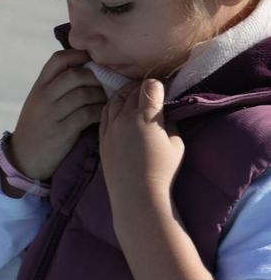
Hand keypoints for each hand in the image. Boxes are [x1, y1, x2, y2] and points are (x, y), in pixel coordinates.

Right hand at [9, 49, 105, 182]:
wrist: (24, 159)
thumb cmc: (37, 127)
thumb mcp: (38, 102)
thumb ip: (55, 85)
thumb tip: (85, 67)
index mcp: (39, 86)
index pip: (58, 59)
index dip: (78, 55)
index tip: (93, 60)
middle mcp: (44, 97)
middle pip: (76, 74)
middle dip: (96, 77)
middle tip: (105, 84)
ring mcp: (52, 114)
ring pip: (84, 94)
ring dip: (100, 95)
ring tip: (105, 100)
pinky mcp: (62, 131)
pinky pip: (87, 114)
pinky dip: (99, 111)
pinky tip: (102, 114)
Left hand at [98, 78, 183, 214]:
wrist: (137, 194)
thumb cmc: (162, 171)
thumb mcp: (177, 144)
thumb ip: (170, 123)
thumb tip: (164, 113)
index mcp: (146, 117)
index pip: (150, 86)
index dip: (158, 85)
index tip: (163, 89)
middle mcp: (125, 118)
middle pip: (131, 90)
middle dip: (142, 87)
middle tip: (149, 91)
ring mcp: (110, 128)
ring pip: (115, 99)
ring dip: (125, 94)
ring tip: (133, 95)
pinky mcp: (102, 138)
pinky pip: (104, 114)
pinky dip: (112, 106)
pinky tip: (117, 108)